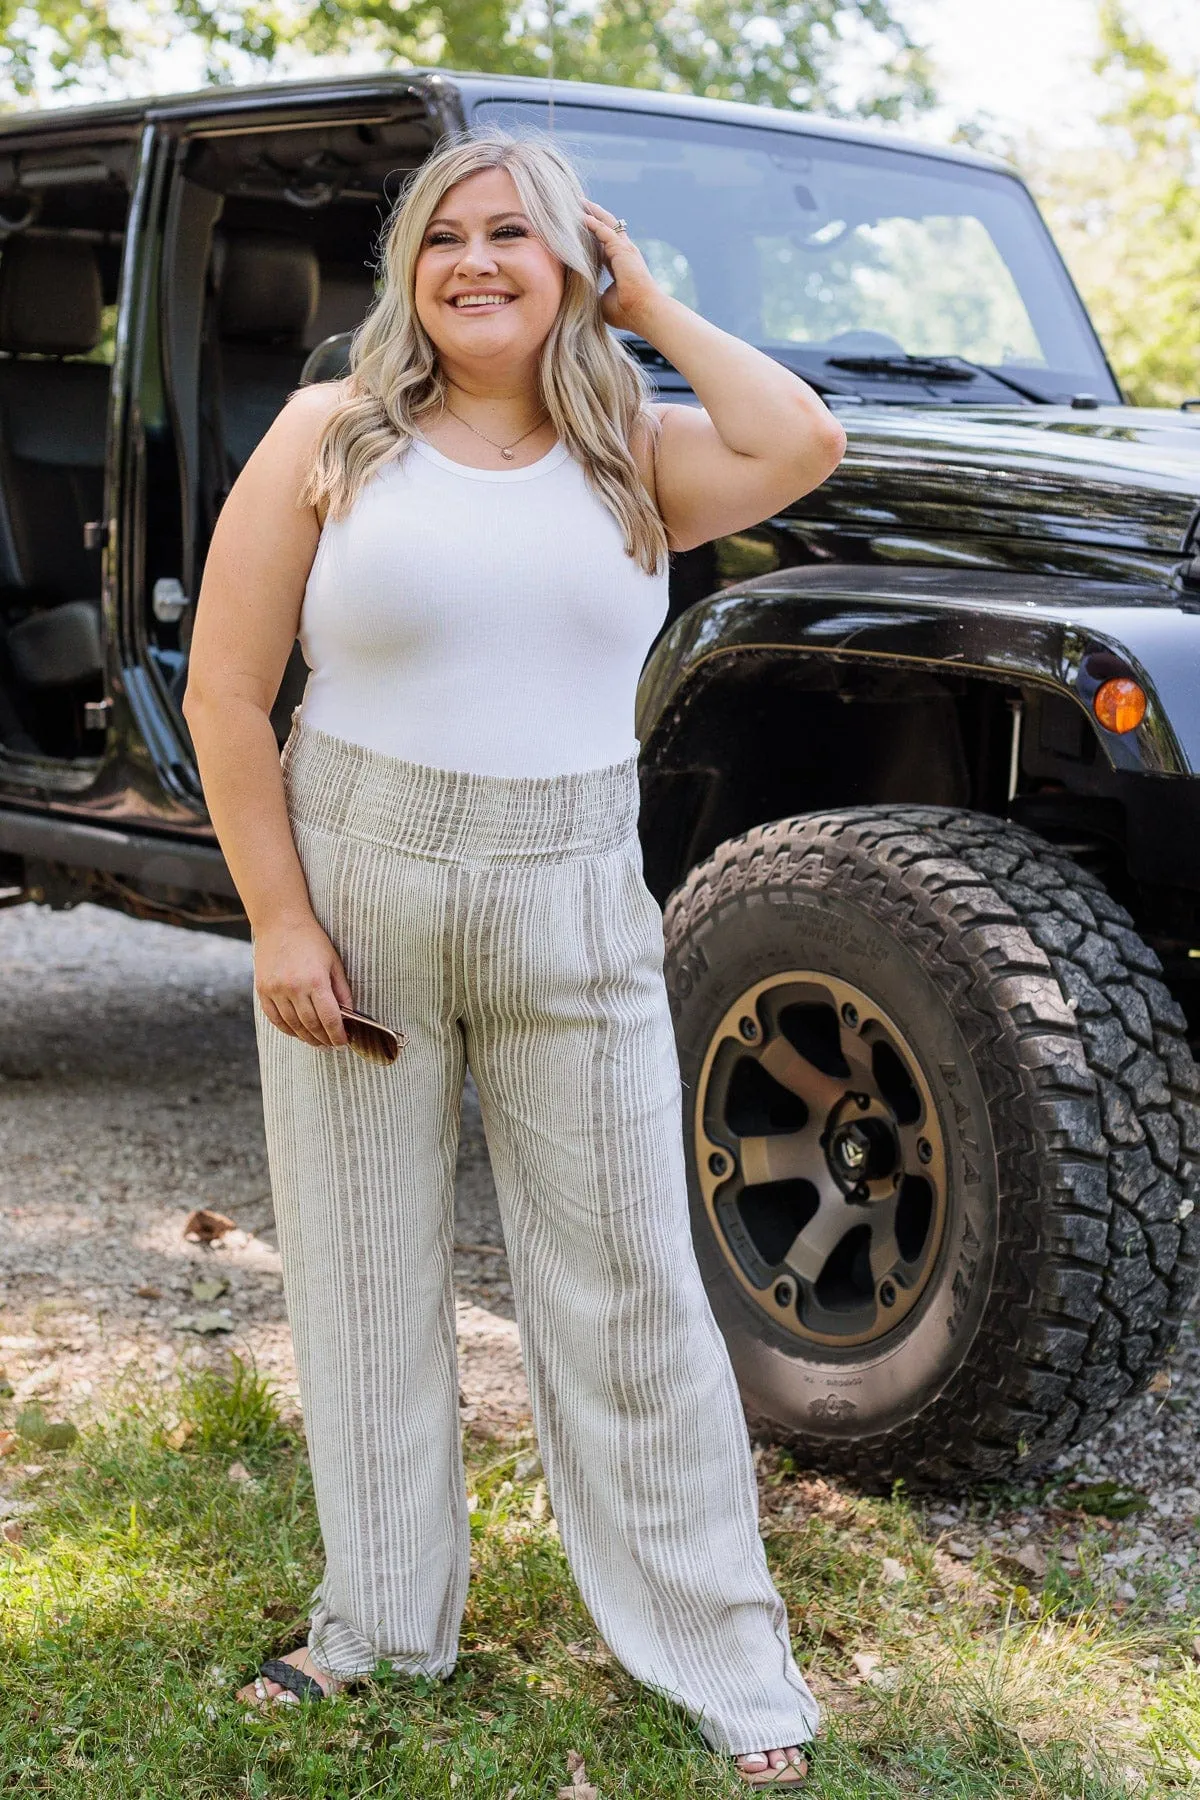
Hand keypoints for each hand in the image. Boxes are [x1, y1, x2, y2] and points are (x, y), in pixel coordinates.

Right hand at [253, 913, 352, 1047]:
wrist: (280, 922)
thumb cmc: (312, 940)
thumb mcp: (334, 962)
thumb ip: (342, 990)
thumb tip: (349, 1015)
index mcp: (315, 981)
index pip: (329, 1018)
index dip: (337, 1035)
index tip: (343, 1042)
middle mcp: (294, 988)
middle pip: (311, 1026)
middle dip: (324, 1039)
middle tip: (331, 1044)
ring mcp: (276, 991)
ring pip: (293, 1026)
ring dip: (306, 1037)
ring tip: (317, 1041)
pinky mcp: (262, 991)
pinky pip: (275, 1019)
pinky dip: (288, 1029)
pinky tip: (297, 1032)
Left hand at [582, 200, 662, 334]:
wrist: (644, 313)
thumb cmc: (627, 312)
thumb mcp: (601, 300)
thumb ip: (591, 291)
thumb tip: (575, 293)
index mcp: (620, 263)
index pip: (603, 242)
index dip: (591, 233)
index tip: (577, 226)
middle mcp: (624, 252)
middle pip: (606, 227)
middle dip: (593, 215)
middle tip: (576, 205)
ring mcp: (625, 249)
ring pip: (607, 223)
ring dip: (592, 212)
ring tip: (577, 202)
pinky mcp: (623, 250)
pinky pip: (605, 231)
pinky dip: (592, 222)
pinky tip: (580, 216)